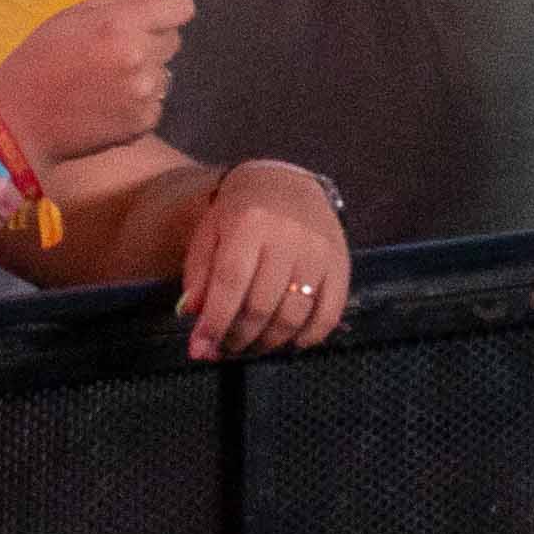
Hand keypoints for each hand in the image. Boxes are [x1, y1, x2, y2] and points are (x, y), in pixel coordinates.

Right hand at [0, 0, 187, 167]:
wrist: (21, 120)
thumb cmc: (41, 58)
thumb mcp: (75, 14)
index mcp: (121, 24)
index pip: (181, 6)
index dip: (165, 7)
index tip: (145, 15)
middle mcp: (139, 57)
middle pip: (174, 37)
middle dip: (151, 38)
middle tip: (112, 49)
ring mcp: (144, 94)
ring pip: (165, 70)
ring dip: (146, 70)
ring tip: (106, 78)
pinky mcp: (144, 122)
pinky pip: (157, 101)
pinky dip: (139, 100)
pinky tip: (108, 101)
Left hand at [177, 158, 350, 360]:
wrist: (286, 185)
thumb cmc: (239, 213)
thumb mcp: (210, 233)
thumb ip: (199, 275)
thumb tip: (192, 318)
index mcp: (247, 224)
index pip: (229, 283)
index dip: (214, 321)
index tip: (200, 348)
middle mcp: (286, 238)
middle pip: (261, 305)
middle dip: (238, 336)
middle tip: (225, 348)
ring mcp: (317, 253)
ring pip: (293, 315)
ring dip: (269, 342)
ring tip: (251, 346)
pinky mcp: (341, 265)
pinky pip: (328, 314)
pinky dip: (308, 337)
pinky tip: (290, 342)